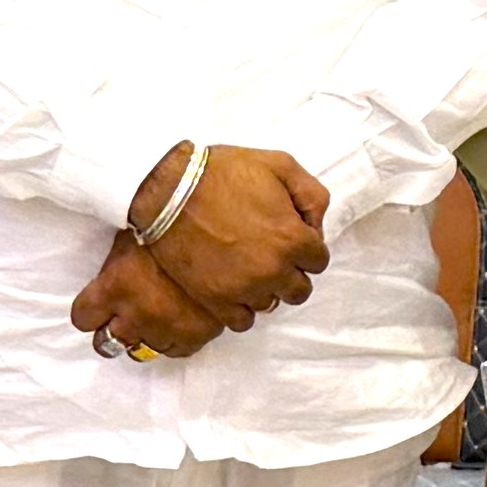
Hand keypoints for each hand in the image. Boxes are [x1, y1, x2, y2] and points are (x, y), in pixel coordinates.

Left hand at [67, 243, 229, 363]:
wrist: (223, 231)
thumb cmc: (173, 221)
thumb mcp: (135, 233)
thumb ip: (118, 262)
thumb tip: (113, 266)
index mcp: (114, 287)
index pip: (83, 317)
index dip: (89, 310)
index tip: (97, 304)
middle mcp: (135, 315)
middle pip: (106, 343)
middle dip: (112, 330)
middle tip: (123, 316)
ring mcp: (165, 330)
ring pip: (141, 350)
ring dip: (144, 335)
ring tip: (155, 317)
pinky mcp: (195, 337)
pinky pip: (175, 352)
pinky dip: (175, 340)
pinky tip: (180, 322)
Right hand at [136, 142, 330, 319]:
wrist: (168, 189)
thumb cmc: (223, 172)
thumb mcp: (280, 165)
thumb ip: (311, 195)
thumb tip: (316, 225)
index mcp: (293, 239)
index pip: (319, 261)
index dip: (306, 246)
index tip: (289, 236)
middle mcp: (273, 270)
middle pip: (299, 289)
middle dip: (291, 272)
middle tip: (270, 253)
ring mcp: (244, 288)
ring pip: (271, 304)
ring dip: (265, 288)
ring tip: (246, 266)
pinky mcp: (215, 299)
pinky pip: (241, 321)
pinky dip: (241, 308)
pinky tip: (233, 287)